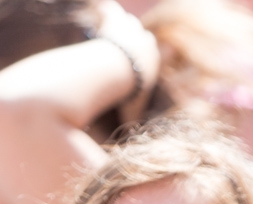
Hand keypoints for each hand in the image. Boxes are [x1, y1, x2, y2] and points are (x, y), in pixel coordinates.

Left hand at [94, 0, 158, 116]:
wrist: (117, 72)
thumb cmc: (126, 92)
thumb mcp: (131, 109)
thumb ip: (130, 119)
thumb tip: (129, 140)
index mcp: (152, 59)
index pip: (149, 48)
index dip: (140, 48)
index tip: (132, 50)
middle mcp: (145, 42)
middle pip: (138, 32)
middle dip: (130, 33)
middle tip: (120, 35)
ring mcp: (131, 31)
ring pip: (126, 20)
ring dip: (118, 20)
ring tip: (110, 17)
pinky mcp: (116, 22)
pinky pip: (110, 10)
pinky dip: (106, 9)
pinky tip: (100, 6)